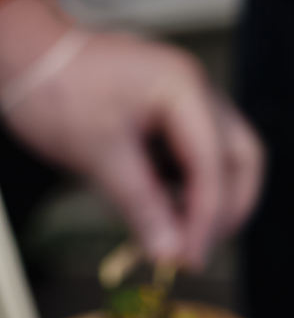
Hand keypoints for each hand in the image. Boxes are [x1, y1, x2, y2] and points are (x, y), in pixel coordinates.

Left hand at [0, 0, 263, 266]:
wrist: (29, 61)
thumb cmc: (56, 88)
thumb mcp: (98, 152)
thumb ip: (141, 205)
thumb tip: (171, 252)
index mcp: (182, 87)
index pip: (214, 165)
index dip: (207, 218)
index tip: (189, 257)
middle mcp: (198, 92)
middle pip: (241, 162)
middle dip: (226, 212)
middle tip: (196, 249)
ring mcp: (192, 105)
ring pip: (229, 164)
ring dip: (214, 205)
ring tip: (180, 236)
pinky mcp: (178, 121)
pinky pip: (203, 164)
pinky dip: (193, 195)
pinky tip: (167, 214)